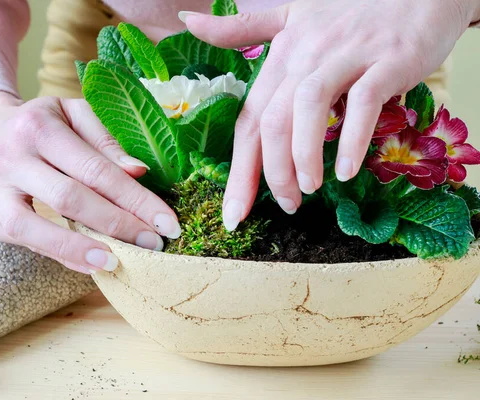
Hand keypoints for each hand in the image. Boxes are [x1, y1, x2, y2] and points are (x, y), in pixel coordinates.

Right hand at [0, 92, 180, 273]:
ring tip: (117, 262)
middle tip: (153, 244)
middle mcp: (10, 157)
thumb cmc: (40, 124)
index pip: (96, 169)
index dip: (135, 199)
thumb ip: (105, 142)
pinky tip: (91, 264)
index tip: (166, 223)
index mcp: (38, 127)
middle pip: (70, 198)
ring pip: (36, 226)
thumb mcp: (72, 115)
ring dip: (80, 249)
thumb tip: (138, 172)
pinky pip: (27, 240)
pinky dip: (61, 255)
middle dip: (118, 225)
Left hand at [181, 0, 479, 228]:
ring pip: (308, 109)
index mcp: (282, 56)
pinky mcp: (386, 60)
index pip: (250, 119)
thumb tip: (189, 22)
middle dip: (269, 173)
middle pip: (271, 121)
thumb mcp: (290, 15)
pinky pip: (363, 101)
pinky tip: (347, 170)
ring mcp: (346, 57)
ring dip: (303, 156)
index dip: (238, 170)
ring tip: (307, 190)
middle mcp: (306, 57)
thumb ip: (242, 28)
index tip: (234, 213)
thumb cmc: (351, 9)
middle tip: (285, 206)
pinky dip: (352, 137)